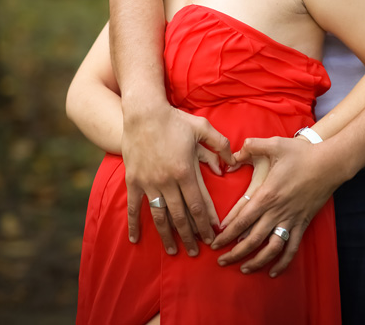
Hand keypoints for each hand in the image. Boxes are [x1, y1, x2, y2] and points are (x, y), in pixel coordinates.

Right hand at [122, 100, 233, 255]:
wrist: (143, 113)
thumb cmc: (175, 120)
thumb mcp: (203, 128)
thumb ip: (220, 145)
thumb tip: (231, 165)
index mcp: (186, 170)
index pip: (199, 204)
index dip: (207, 223)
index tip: (213, 236)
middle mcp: (167, 181)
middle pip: (181, 216)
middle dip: (190, 236)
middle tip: (197, 251)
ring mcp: (149, 182)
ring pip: (160, 216)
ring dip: (168, 236)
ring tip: (174, 250)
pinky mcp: (133, 180)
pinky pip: (134, 207)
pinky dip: (134, 225)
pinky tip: (136, 240)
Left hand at [212, 136, 337, 275]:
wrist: (330, 163)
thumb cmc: (302, 153)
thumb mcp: (275, 144)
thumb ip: (252, 146)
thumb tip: (234, 153)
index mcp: (267, 195)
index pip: (241, 220)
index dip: (226, 234)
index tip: (215, 243)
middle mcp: (277, 211)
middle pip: (252, 239)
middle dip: (235, 253)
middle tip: (221, 261)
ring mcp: (291, 219)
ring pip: (271, 249)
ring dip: (256, 262)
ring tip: (244, 269)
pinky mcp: (303, 223)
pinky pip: (292, 248)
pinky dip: (283, 263)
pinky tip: (273, 272)